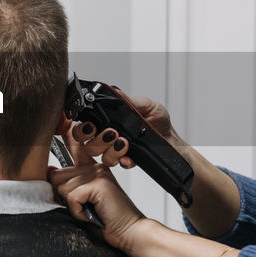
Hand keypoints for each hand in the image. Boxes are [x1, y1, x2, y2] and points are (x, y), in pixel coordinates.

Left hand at [49, 132, 154, 256]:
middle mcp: (94, 167)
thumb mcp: (82, 199)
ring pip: (61, 187)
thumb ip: (67, 185)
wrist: (129, 232)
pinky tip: (90, 214)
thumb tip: (48, 170)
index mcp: (91, 168)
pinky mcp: (98, 184)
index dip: (66, 134)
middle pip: (56, 175)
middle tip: (81, 206)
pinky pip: (71, 197)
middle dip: (62, 196)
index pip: (75, 143)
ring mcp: (97, 173)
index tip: (63, 123)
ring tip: (88, 210)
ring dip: (71, 206)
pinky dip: (77, 212)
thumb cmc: (107, 220)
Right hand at [67, 95, 183, 168]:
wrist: (173, 139)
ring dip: (109, 149)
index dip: (82, 128)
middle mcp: (109, 137)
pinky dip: (123, 160)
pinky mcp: (128, 161)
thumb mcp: (145, 105)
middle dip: (93, 139)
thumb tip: (116, 92)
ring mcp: (117, 151)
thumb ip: (129, 101)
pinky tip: (129, 157)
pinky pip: (119, 164)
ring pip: (101, 156)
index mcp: (109, 121)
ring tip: (123, 141)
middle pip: (87, 143)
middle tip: (109, 132)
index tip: (89, 125)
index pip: (86, 126)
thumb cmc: (159, 122)